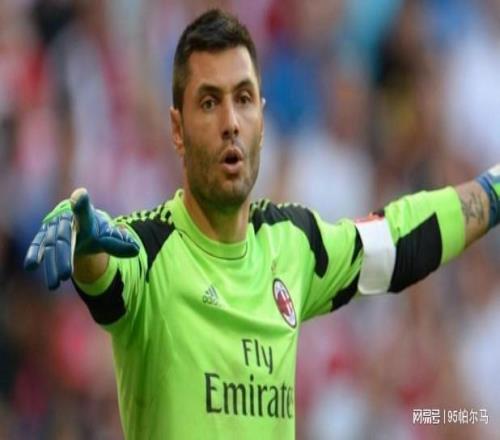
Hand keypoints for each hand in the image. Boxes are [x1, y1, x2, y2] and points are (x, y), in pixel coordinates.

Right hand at [24, 188, 138, 289]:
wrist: (80, 226)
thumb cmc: (96, 231)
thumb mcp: (109, 237)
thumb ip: (119, 242)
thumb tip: (136, 250)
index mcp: (85, 215)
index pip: (84, 210)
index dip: (81, 203)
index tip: (80, 195)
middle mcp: (67, 218)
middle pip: (64, 237)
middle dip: (64, 256)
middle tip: (66, 275)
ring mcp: (54, 226)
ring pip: (51, 244)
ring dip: (51, 264)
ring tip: (55, 284)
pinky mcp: (44, 234)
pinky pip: (38, 243)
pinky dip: (34, 254)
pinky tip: (30, 266)